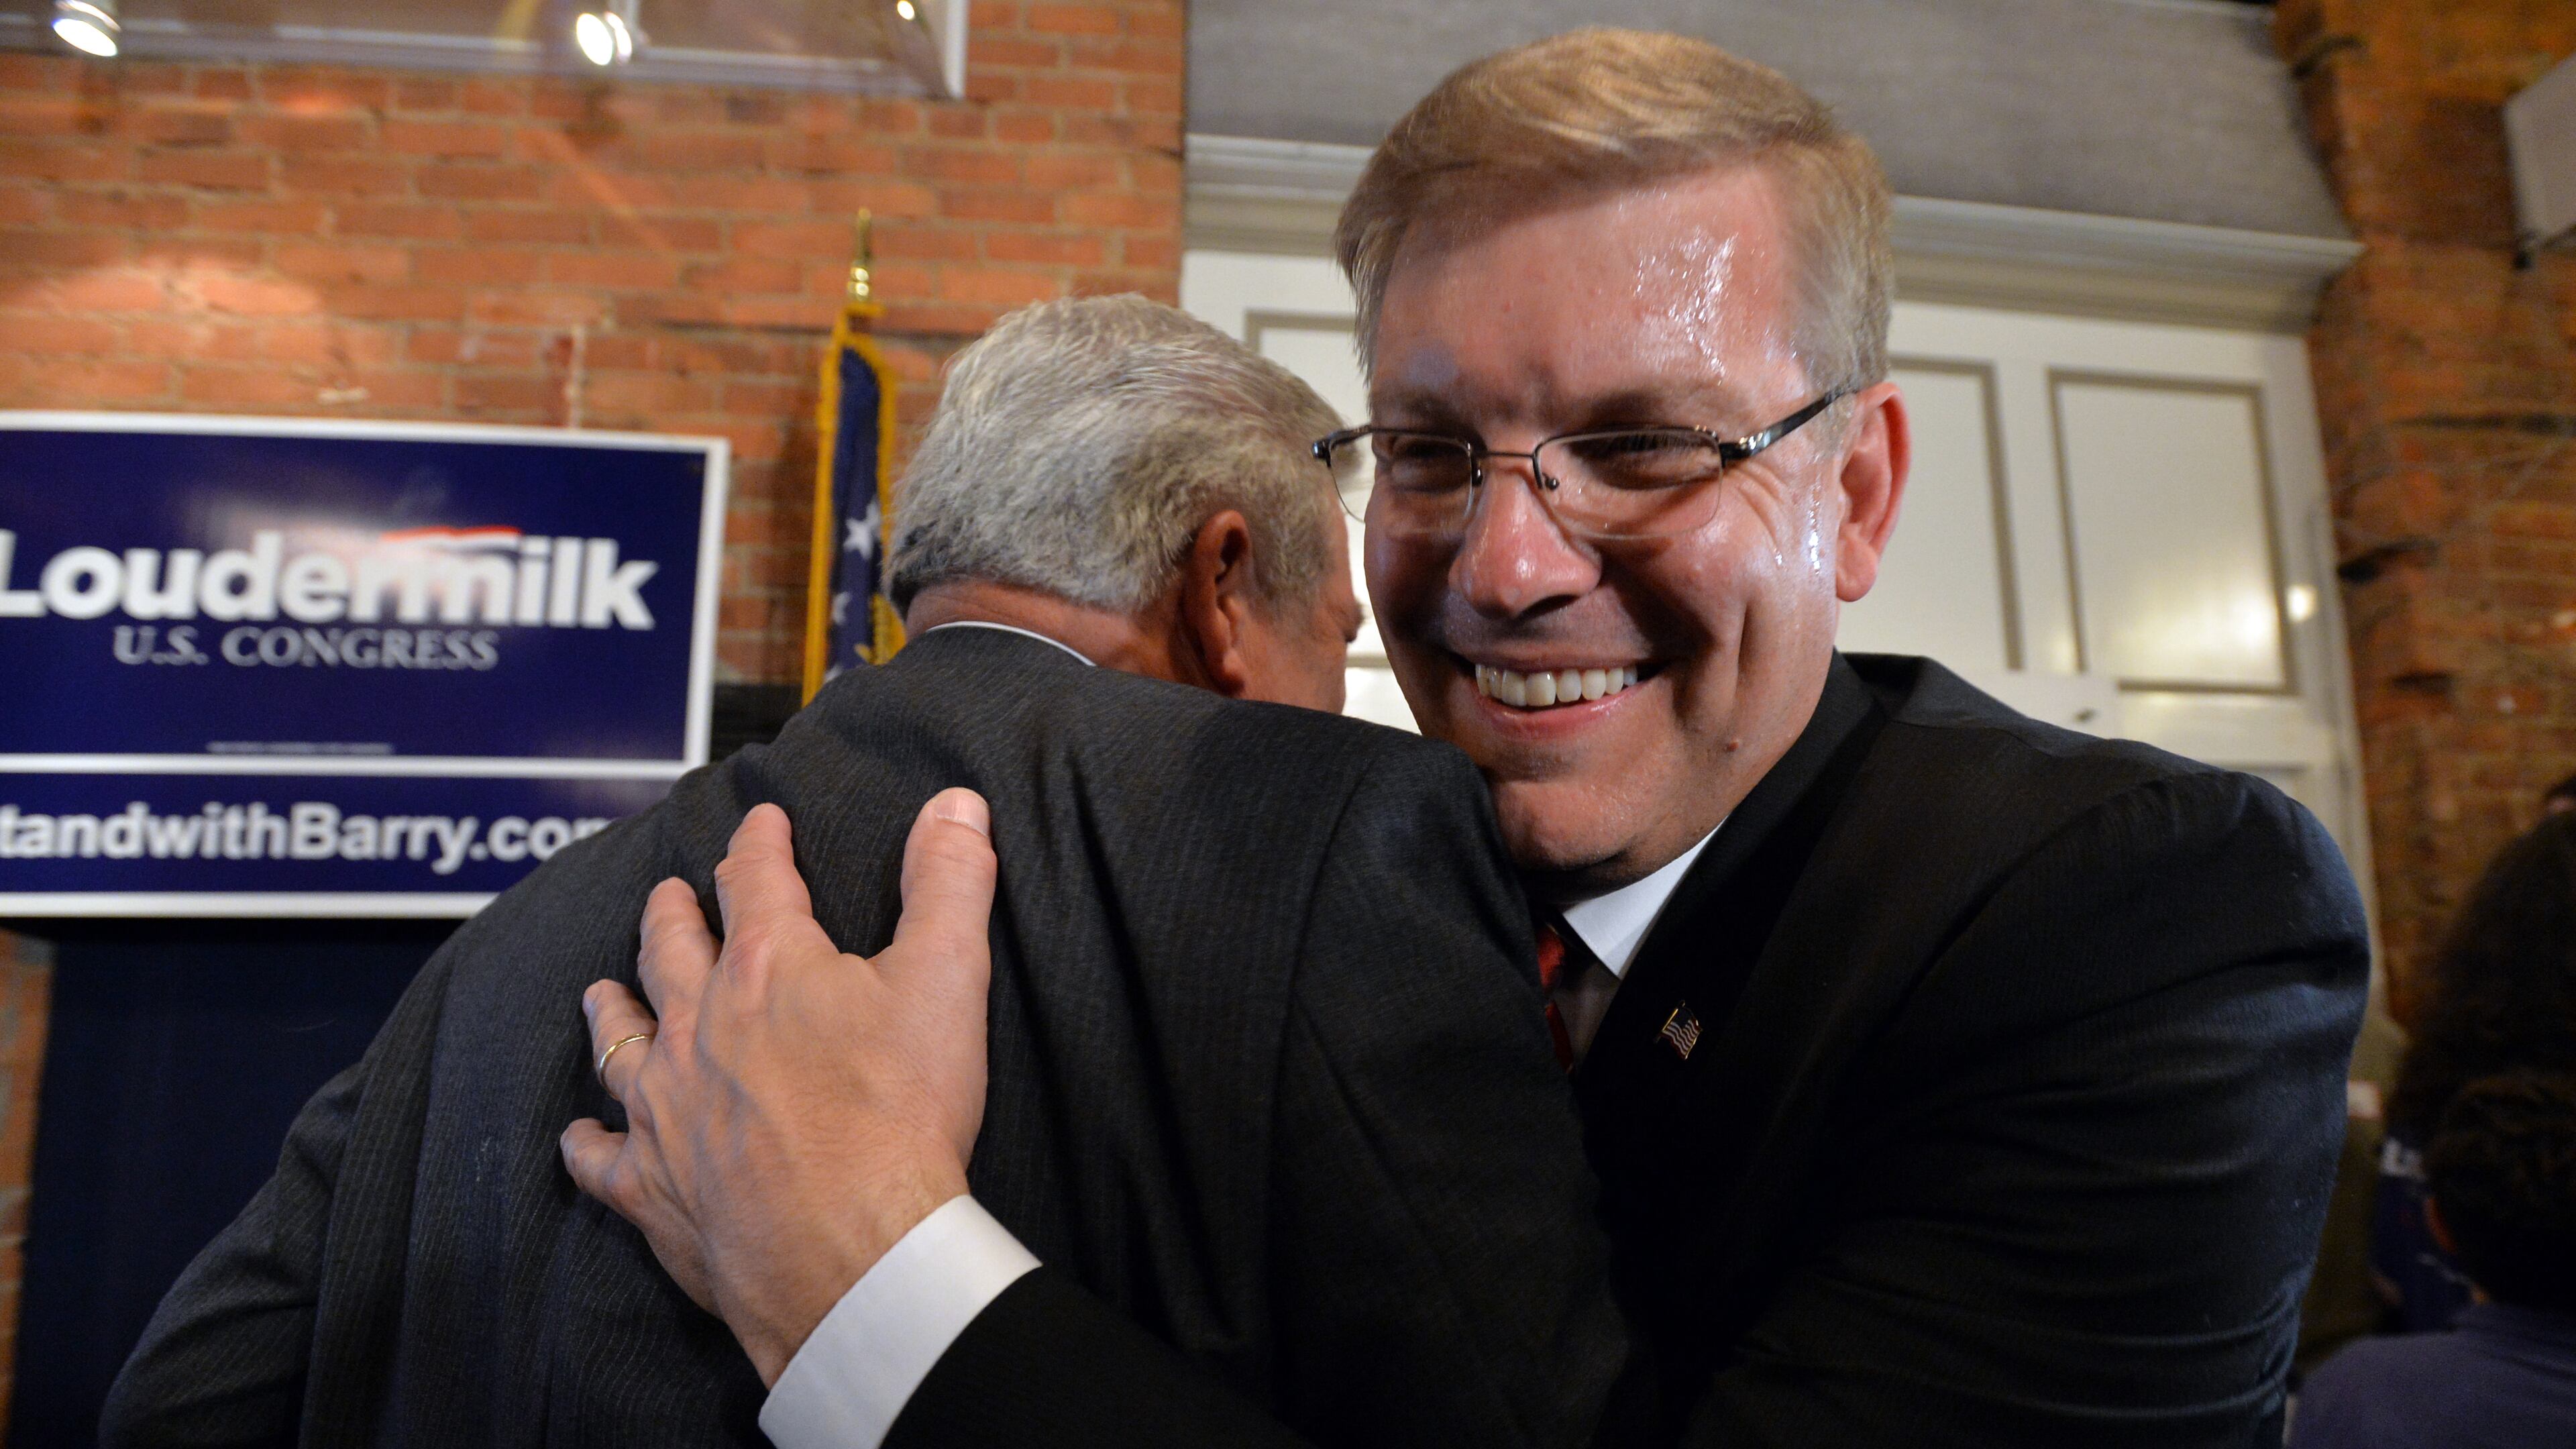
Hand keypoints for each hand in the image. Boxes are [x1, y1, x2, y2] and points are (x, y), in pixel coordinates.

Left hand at [560, 790, 998, 1385]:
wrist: (851, 1250)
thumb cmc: (899, 1114)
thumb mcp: (946, 979)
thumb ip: (950, 882)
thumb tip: (955, 803)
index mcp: (767, 967)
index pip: (754, 879)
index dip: (759, 843)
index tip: (759, 823)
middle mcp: (698, 1026)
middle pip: (670, 950)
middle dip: (672, 914)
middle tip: (668, 895)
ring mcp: (664, 1108)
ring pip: (620, 1040)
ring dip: (613, 1008)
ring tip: (602, 989)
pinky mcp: (651, 1186)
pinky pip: (600, 1157)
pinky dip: (587, 1142)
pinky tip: (581, 1135)